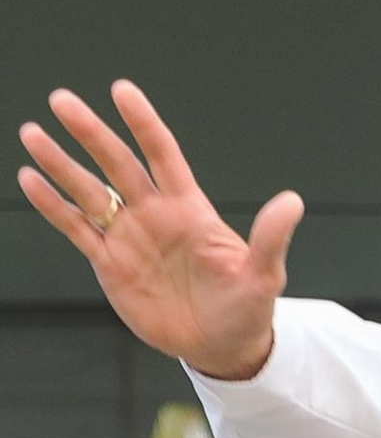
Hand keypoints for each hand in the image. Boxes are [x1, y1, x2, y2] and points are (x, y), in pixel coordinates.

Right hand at [16, 84, 298, 381]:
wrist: (222, 347)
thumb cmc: (247, 308)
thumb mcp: (263, 276)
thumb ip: (271, 238)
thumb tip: (293, 201)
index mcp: (189, 209)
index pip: (162, 155)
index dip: (143, 123)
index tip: (122, 90)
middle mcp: (154, 214)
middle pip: (117, 164)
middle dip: (90, 133)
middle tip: (61, 100)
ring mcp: (128, 237)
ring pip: (89, 191)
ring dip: (61, 164)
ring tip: (32, 134)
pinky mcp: (110, 264)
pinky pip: (77, 229)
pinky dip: (53, 207)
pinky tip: (30, 180)